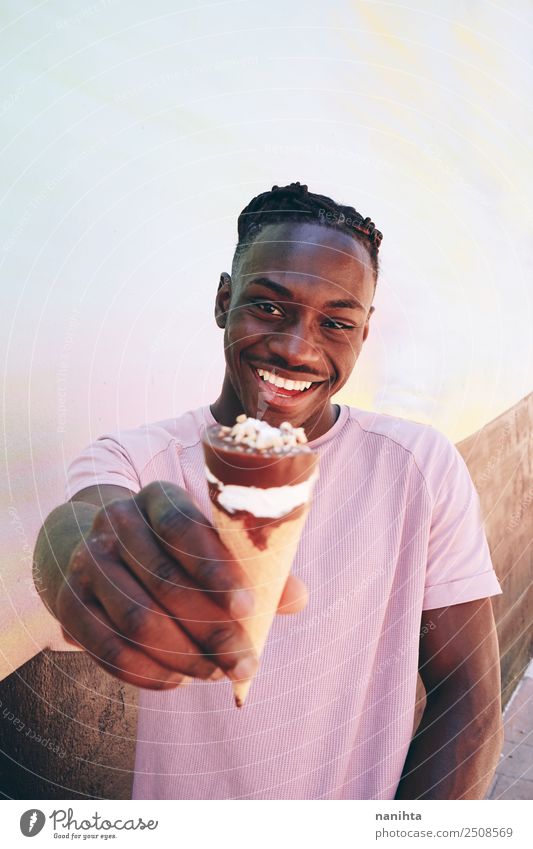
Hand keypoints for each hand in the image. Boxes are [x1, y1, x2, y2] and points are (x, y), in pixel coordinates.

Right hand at [55, 482, 306, 689]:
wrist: (98, 548)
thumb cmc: (173, 549)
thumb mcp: (210, 543)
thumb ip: (254, 567)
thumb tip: (297, 598)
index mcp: (157, 497)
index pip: (183, 527)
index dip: (216, 568)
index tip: (248, 605)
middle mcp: (115, 522)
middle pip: (163, 580)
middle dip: (210, 628)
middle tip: (244, 661)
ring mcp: (87, 561)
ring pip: (136, 619)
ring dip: (183, 656)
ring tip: (217, 674)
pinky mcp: (70, 603)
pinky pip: (107, 648)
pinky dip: (146, 672)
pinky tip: (178, 680)